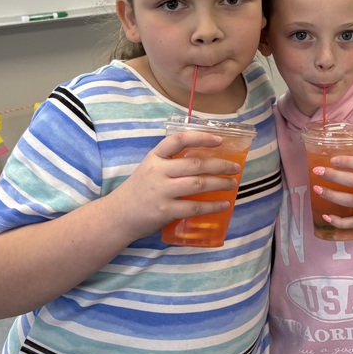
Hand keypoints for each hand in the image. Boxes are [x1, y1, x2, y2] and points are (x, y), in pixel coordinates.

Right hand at [111, 131, 243, 240]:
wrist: (117, 216)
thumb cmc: (140, 190)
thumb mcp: (150, 168)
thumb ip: (171, 163)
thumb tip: (206, 161)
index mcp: (155, 157)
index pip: (178, 140)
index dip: (201, 137)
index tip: (219, 140)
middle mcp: (157, 171)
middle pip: (195, 164)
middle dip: (220, 165)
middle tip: (235, 167)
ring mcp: (161, 191)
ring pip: (198, 184)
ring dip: (220, 183)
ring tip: (233, 184)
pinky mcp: (164, 211)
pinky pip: (194, 207)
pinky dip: (212, 206)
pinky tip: (223, 204)